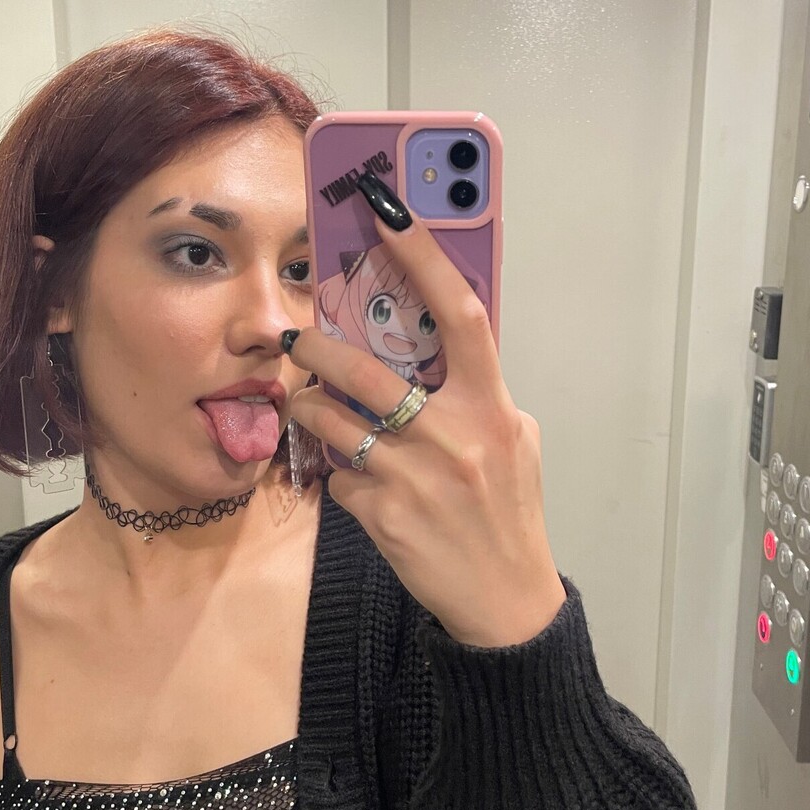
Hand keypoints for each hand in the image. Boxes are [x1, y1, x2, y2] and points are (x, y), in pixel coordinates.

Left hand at [285, 179, 566, 647]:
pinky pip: (336, 473)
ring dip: (309, 408)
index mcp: (492, 407)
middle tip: (295, 336)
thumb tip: (431, 353)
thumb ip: (477, 397)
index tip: (389, 208)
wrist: (504, 600)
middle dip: (319, 347)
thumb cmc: (509, 514)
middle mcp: (453, 436)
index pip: (459, 314)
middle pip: (367, 370)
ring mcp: (413, 477)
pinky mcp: (381, 514)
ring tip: (306, 404)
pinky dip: (334, 468)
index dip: (424, 255)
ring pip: (331, 421)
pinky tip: (350, 477)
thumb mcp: (514, 444)